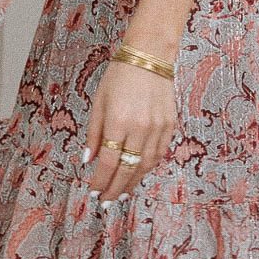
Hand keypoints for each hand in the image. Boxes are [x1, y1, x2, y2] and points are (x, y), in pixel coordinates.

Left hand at [83, 56, 176, 201]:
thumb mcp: (99, 102)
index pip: (108, 161)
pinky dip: (148, 167)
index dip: (100, 180)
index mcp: (118, 121)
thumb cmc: (119, 76)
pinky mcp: (169, 125)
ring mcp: (157, 127)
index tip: (94, 191)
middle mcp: (139, 127)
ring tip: (122, 194)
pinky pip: (159, 153)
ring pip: (145, 165)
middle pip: (127, 168)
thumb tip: (88, 159)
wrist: (150, 56)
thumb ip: (94, 133)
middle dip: (115, 188)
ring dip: (132, 182)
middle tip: (106, 202)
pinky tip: (138, 174)